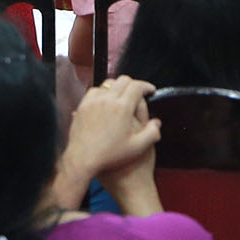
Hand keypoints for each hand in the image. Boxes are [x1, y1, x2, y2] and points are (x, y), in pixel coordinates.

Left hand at [50, 77, 159, 210]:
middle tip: (138, 92)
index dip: (146, 86)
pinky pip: (95, 91)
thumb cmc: (110, 155)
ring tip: (123, 96)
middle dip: (133, 84)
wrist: (82, 158)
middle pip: (123, 80)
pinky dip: (103, 92)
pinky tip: (106, 101)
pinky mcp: (83, 105)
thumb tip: (157, 122)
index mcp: (122, 107)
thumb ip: (152, 133)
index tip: (150, 90)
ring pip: (108, 83)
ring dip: (118, 87)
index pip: (137, 86)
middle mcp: (107, 99)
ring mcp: (93, 100)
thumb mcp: (137, 147)